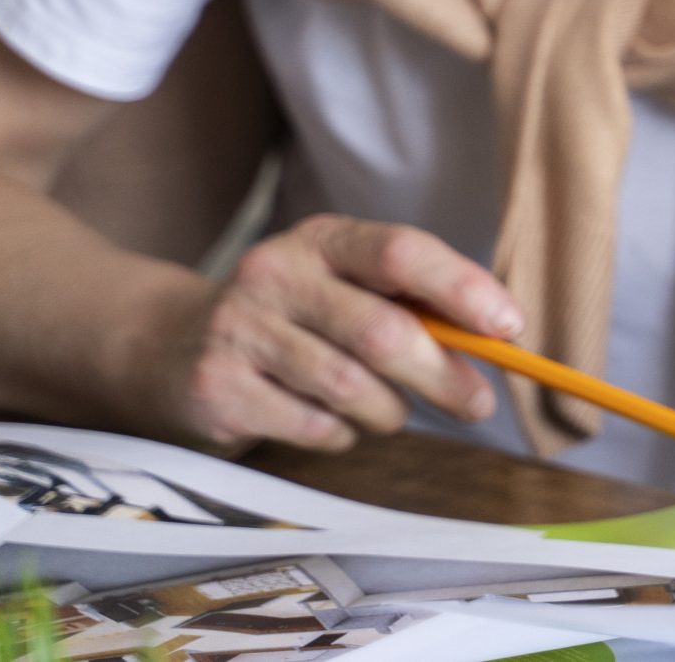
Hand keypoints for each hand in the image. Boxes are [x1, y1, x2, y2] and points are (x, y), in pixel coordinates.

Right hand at [130, 214, 521, 452]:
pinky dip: (339, 434)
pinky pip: (312, 426)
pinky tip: (329, 422)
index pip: (402, 251)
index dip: (462, 288)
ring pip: (351, 388)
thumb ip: (411, 303)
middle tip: (478, 404)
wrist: (167, 346)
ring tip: (385, 410)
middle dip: (442, 375)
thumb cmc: (291, 319)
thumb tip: (496, 339)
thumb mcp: (342, 288)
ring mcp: (240, 330)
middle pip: (383, 332)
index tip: (507, 327)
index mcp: (323, 239)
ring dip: (387, 412)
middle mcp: (277, 274)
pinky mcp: (217, 387)